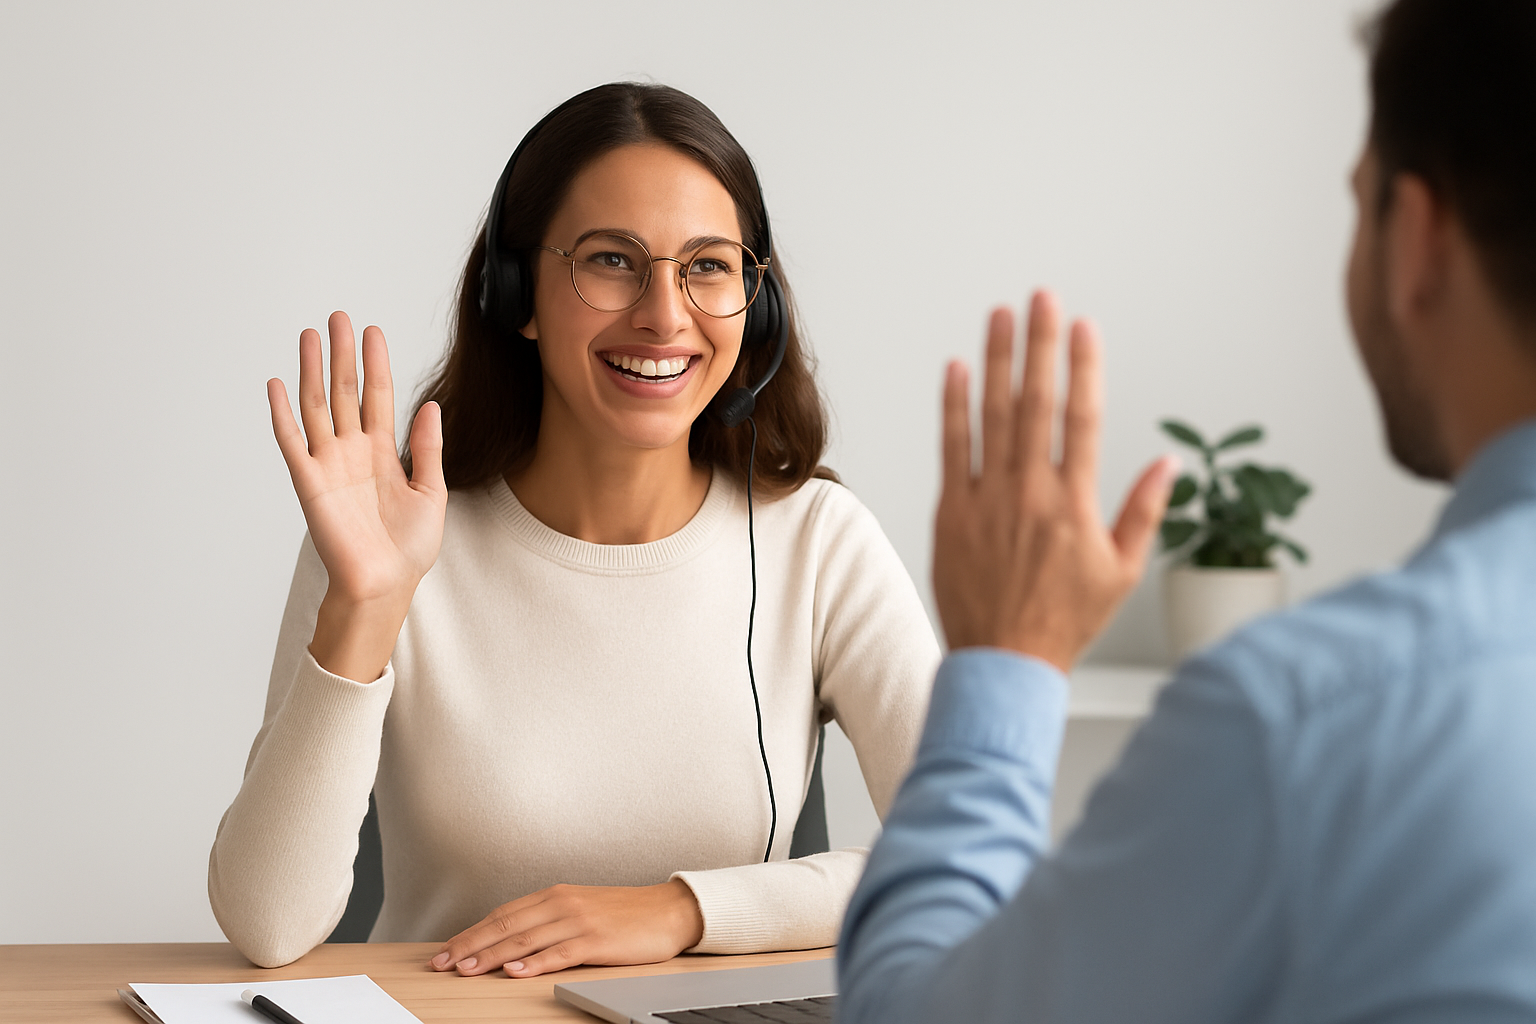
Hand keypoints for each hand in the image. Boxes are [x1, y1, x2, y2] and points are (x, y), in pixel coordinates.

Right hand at [267, 311, 446, 680]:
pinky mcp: (308, 483)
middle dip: (342, 354)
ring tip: (310, 335)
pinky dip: (282, 413)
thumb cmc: (409, 548)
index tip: (373, 331)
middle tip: (339, 317)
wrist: (385, 584)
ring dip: (313, 371)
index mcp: (384, 453)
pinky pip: (292, 441)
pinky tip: (278, 384)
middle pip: (345, 392)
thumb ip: (428, 448)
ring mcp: (329, 464)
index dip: (376, 364)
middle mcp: (353, 452)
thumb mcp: (432, 492)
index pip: (378, 396)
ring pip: (317, 406)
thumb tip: (431, 406)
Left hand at [429, 881, 705, 979]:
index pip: (502, 915)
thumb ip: (548, 922)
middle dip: (470, 946)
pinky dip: (536, 963)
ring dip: (492, 956)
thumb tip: (510, 945)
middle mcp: (562, 903)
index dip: (471, 933)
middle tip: (443, 964)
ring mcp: (579, 920)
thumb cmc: (626, 914)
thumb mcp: (581, 909)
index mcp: (555, 895)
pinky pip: (560, 952)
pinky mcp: (597, 939)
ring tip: (468, 969)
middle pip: (506, 926)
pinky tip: (517, 972)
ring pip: (526, 940)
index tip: (446, 951)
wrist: (670, 909)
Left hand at [933, 291, 1176, 670]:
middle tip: (1041, 297)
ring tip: (1000, 316)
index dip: (1084, 367)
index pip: (1083, 419)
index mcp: (1075, 504)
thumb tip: (1169, 461)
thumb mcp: (1122, 571)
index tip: (1084, 327)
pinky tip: (957, 370)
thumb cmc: (1065, 620)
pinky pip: (951, 449)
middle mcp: (1030, 493)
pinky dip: (954, 408)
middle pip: (1035, 403)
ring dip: (997, 361)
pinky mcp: (952, 513)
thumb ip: (1146, 510)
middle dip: (1039, 345)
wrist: (1003, 662)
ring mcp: (987, 500)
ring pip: (991, 417)